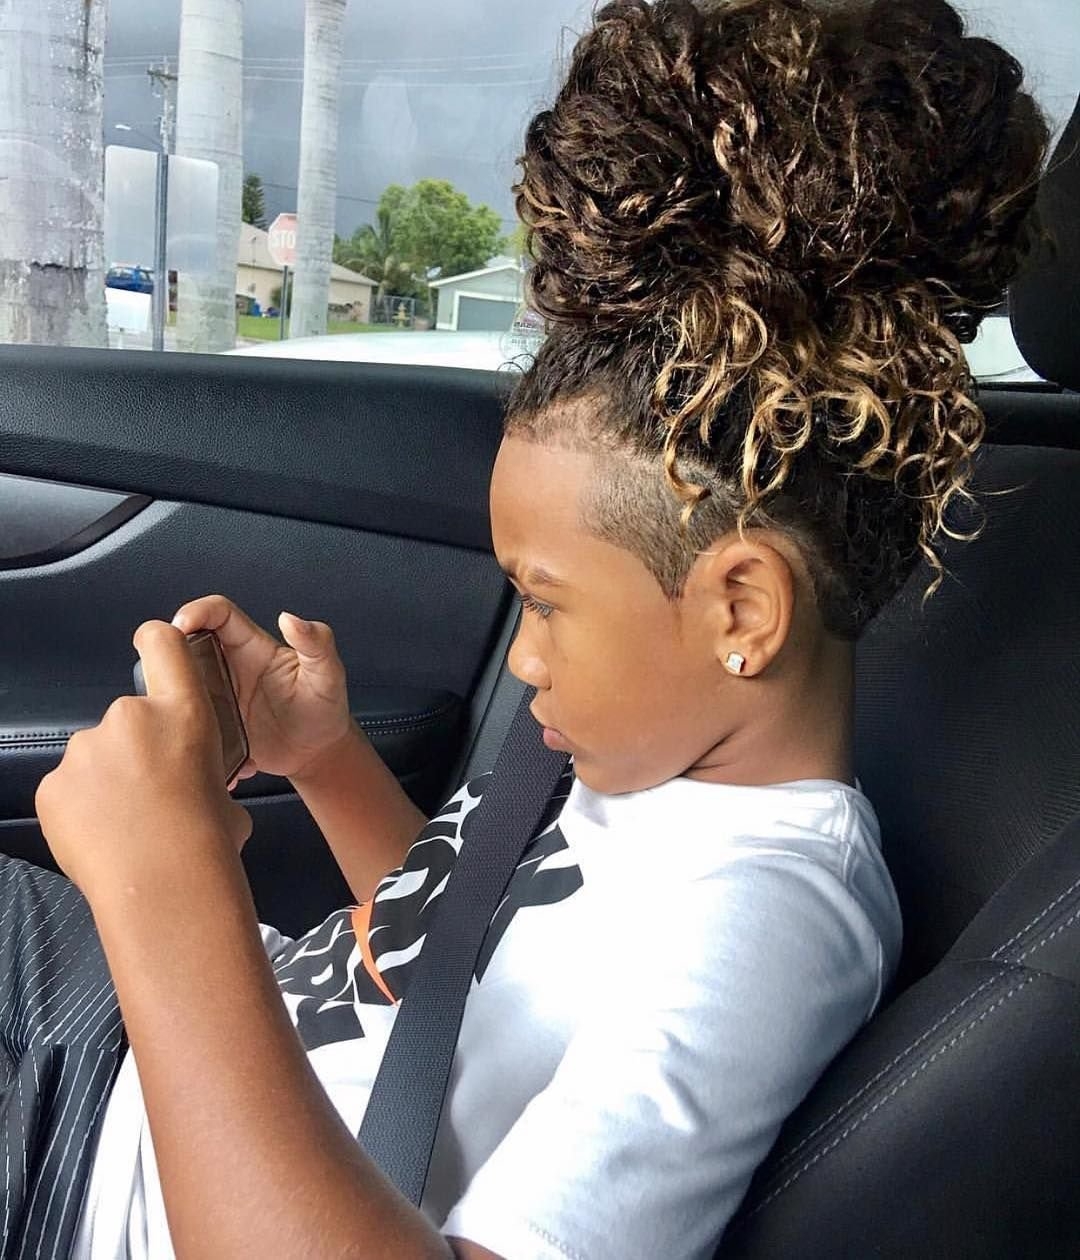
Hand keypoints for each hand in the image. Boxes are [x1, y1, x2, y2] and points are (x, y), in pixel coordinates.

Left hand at [36, 621, 251, 903]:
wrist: (164, 886)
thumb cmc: (207, 844)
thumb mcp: (227, 796)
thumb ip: (206, 774)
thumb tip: (200, 792)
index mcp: (183, 713)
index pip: (163, 643)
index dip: (158, 640)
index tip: (155, 646)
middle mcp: (130, 718)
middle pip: (128, 717)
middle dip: (135, 750)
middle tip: (153, 795)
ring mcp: (85, 750)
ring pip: (96, 758)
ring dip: (108, 783)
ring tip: (130, 826)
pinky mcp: (52, 785)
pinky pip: (68, 790)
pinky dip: (83, 810)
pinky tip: (106, 838)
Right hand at [171, 595, 353, 782]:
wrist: (319, 753)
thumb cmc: (325, 709)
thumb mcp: (329, 674)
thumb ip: (317, 643)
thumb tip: (290, 618)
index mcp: (252, 647)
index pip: (218, 614)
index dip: (197, 611)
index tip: (181, 624)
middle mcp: (228, 667)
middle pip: (186, 646)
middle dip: (168, 654)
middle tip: (166, 675)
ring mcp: (216, 697)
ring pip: (178, 686)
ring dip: (174, 697)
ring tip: (188, 718)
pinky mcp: (211, 726)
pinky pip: (189, 723)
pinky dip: (190, 734)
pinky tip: (212, 750)